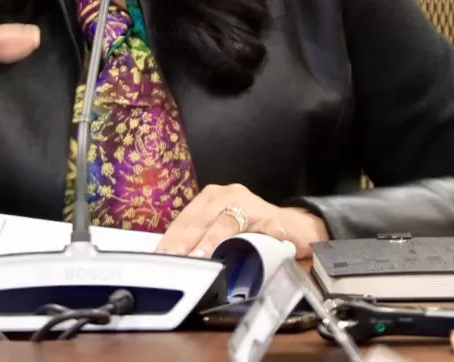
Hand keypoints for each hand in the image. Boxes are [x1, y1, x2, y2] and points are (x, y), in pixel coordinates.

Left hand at [156, 183, 330, 259]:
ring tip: (203, 255)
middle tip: (178, 259)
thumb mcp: (220, 228)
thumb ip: (200, 237)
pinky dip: (260, 236)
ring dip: (214, 240)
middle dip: (188, 242)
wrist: (291, 226)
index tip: (162, 255)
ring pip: (228, 221)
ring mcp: (251, 205)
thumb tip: (172, 257)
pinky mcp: (272, 218)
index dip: (173, 238)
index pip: (186, 218)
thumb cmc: (249, 229)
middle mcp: (228, 195)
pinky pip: (263, 228)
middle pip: (202, 218)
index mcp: (210, 198)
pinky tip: (255, 245)